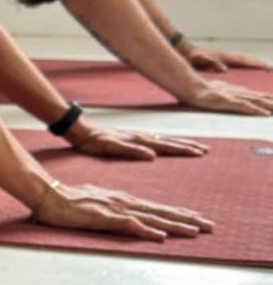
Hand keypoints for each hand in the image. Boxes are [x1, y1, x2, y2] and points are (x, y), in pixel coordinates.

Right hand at [32, 182, 214, 240]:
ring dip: (174, 226)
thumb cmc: (68, 201)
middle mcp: (124, 202)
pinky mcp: (104, 217)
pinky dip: (146, 231)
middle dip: (186, 219)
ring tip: (195, 231)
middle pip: (161, 212)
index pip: (156, 209)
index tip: (196, 219)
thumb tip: (124, 218)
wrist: (49, 195)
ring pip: (151, 219)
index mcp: (122, 200)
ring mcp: (115, 209)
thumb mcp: (95, 205)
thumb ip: (111, 211)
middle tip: (209, 226)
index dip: (178, 214)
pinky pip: (129, 225)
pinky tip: (160, 236)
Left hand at [65, 120, 208, 160]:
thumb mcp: (110, 147)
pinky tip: (166, 146)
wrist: (79, 130)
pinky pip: (153, 140)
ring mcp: (135, 136)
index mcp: (138, 140)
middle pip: (168, 141)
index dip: (183, 150)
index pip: (166, 145)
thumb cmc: (93, 141)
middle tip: (205, 151)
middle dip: (187, 146)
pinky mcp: (129, 138)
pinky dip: (164, 142)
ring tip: (193, 147)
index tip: (200, 153)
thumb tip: (152, 155)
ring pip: (162, 140)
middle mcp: (140, 137)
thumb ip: (131, 151)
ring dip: (179, 144)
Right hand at [181, 79, 272, 115]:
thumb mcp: (215, 93)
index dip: (270, 100)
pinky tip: (265, 114)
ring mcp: (233, 96)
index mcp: (236, 91)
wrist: (188, 85)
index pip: (258, 96)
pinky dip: (255, 110)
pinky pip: (244, 107)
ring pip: (257, 102)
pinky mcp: (226, 101)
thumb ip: (225, 96)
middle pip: (262, 99)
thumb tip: (232, 100)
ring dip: (271, 106)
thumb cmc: (198, 90)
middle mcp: (238, 93)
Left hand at [183, 46, 270, 72]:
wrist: (185, 51)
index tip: (267, 67)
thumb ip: (211, 63)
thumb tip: (224, 69)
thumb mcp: (200, 60)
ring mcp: (224, 57)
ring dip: (253, 63)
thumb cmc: (192, 57)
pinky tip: (247, 70)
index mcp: (224, 57)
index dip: (255, 64)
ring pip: (242, 60)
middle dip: (258, 64)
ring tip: (264, 69)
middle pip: (246, 59)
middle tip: (270, 69)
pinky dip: (245, 64)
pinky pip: (237, 62)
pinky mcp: (221, 59)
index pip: (243, 61)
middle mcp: (227, 56)